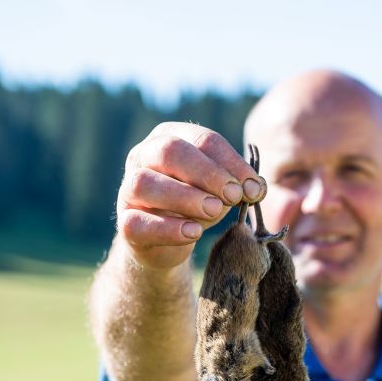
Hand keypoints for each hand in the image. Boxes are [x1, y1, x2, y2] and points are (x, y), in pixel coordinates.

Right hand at [116, 122, 266, 268]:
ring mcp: (128, 189)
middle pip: (170, 151)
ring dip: (185, 197)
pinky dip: (168, 228)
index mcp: (170, 137)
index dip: (231, 163)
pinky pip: (138, 223)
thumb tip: (256, 187)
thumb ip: (237, 185)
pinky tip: (193, 232)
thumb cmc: (195, 206)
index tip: (253, 188)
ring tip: (214, 211)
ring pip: (146, 183)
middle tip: (233, 195)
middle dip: (207, 173)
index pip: (202, 139)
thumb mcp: (220, 191)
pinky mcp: (125, 223)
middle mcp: (143, 156)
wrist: (166, 243)